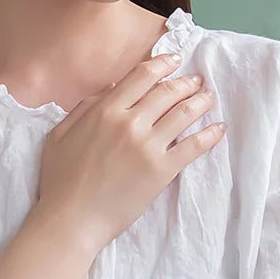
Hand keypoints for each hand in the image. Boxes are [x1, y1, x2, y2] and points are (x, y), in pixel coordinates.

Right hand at [39, 53, 225, 249]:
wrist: (71, 218)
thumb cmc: (60, 180)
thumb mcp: (60, 134)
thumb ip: (85, 108)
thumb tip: (110, 89)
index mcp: (105, 111)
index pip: (141, 77)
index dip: (162, 64)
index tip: (174, 60)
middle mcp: (129, 123)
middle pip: (167, 92)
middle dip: (185, 82)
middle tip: (196, 80)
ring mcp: (148, 146)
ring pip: (183, 114)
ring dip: (201, 102)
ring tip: (209, 98)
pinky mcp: (162, 170)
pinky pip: (193, 146)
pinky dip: (209, 135)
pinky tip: (219, 129)